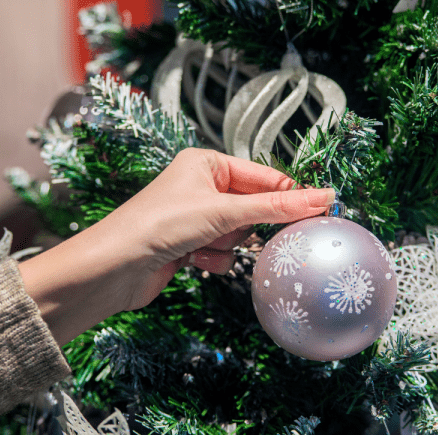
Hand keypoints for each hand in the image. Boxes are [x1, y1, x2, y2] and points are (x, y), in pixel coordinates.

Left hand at [19, 148, 334, 344]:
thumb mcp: (224, 211)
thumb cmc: (161, 225)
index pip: (264, 177)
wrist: (114, 268)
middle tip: (245, 233)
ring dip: (226, 245)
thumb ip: (276, 207)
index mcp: (207, 164)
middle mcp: (202, 186)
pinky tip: (190, 261)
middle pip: (253, 207)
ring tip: (202, 245)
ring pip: (239, 234)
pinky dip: (212, 260)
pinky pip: (223, 252)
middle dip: (247, 226)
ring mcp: (195, 217)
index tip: (321, 211)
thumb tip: (324, 197)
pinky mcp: (189, 244)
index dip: (290, 196)